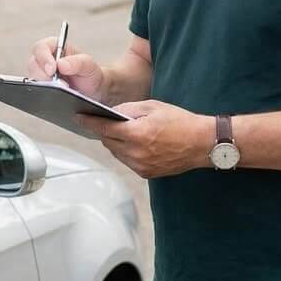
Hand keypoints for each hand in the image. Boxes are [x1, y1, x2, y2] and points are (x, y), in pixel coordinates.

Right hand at [28, 35, 104, 98]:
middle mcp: (46, 59)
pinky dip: (44, 93)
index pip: (41, 47)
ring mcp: (42, 74)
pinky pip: (36, 90)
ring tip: (62, 89)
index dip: (43, 58)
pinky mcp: (42, 87)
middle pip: (33, 64)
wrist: (93, 91)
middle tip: (59, 83)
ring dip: (44, 85)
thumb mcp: (89, 66)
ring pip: (33, 78)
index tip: (52, 70)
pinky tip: (55, 96)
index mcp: (55, 47)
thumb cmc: (90, 74)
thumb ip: (77, 62)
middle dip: (44, 75)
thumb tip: (61, 64)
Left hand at [75, 100, 211, 178]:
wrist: (202, 143)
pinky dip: (126, 152)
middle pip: (107, 142)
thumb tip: (111, 113)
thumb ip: (128, 109)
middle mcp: (135, 153)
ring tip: (124, 132)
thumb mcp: (153, 106)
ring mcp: (140, 166)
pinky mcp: (146, 173)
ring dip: (115, 142)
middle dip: (104, 131)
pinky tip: (135, 143)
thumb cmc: (180, 121)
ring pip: (116, 153)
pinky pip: (127, 161)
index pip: (103, 128)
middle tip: (105, 122)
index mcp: (136, 134)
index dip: (89, 122)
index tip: (79, 117)